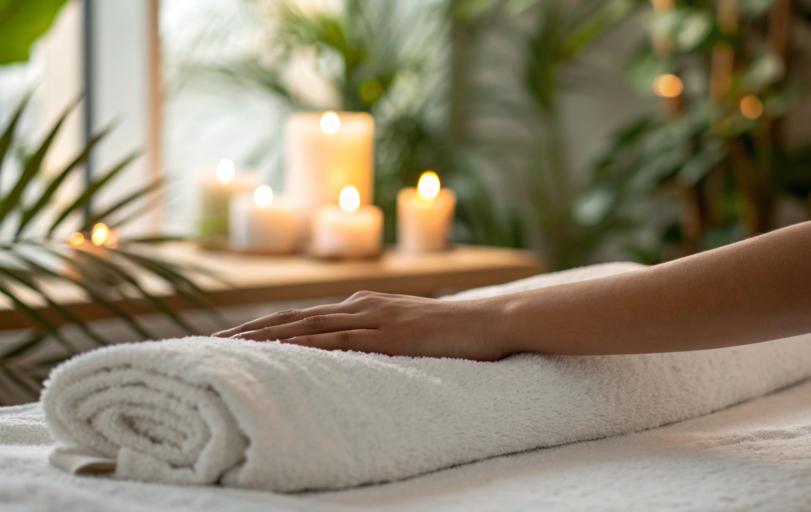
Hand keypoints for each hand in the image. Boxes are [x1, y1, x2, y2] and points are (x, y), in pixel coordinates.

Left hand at [211, 291, 510, 360]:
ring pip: (307, 327)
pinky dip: (308, 345)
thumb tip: (350, 359)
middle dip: (247, 332)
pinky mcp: (392, 334)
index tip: (226, 340)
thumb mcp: (405, 334)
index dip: (260, 327)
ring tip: (227, 349)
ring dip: (264, 337)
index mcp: (362, 305)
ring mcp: (375, 317)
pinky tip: (282, 352)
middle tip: (206, 344)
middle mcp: (360, 305)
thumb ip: (376, 339)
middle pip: (291, 318)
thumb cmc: (453, 332)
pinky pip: (342, 340)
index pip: (300, 317)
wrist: (492, 321)